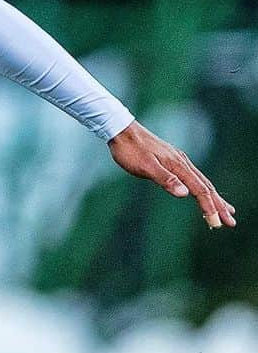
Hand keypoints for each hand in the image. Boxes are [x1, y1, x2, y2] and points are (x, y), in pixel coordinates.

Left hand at [108, 120, 235, 228]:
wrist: (121, 129)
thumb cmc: (130, 150)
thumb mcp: (144, 166)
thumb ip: (165, 179)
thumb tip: (186, 194)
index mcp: (178, 165)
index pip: (199, 190)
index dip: (209, 207)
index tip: (217, 223)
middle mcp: (182, 162)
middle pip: (205, 186)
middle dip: (218, 205)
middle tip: (231, 222)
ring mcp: (177, 160)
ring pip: (201, 181)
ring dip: (213, 197)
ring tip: (225, 210)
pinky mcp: (171, 159)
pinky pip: (192, 176)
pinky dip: (201, 187)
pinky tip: (201, 190)